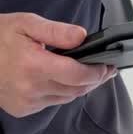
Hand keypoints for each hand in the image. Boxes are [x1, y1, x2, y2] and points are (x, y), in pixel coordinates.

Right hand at [0, 13, 114, 116]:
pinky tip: (63, 80)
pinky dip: (62, 92)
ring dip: (80, 87)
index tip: (108, 65)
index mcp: (33, 65)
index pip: (76, 75)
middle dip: (94, 80)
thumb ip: (56, 31)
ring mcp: (25, 102)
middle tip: (106, 69)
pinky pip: (51, 103)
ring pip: (66, 98)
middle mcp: (30, 88)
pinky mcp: (22, 109)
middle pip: (75, 90)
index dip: (97, 72)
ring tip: (89, 73)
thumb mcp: (26, 23)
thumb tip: (82, 36)